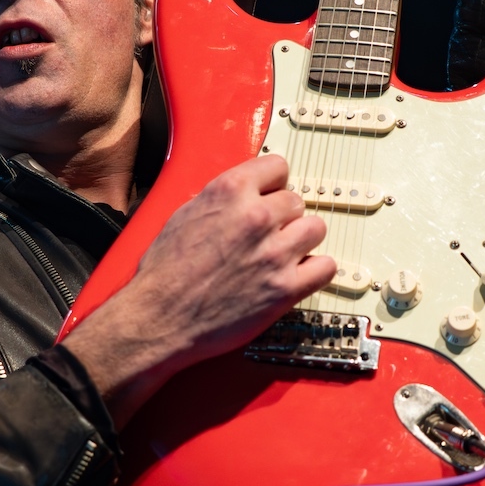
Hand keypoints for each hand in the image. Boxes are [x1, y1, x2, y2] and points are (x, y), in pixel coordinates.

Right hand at [65, 155, 335, 426]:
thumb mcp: (182, 216)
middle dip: (284, 216)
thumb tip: (239, 194)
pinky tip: (298, 274)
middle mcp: (255, 217)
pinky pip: (325, 267)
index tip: (270, 194)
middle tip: (269, 233)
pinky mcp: (285, 288)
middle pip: (297, 200)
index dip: (273, 183)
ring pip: (315, 229)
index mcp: (228, 192)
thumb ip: (217, 200)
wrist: (159, 318)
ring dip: (301, 240)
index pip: (277, 166)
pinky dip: (315, 271)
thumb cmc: (163, 274)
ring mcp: (274, 253)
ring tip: (283, 253)